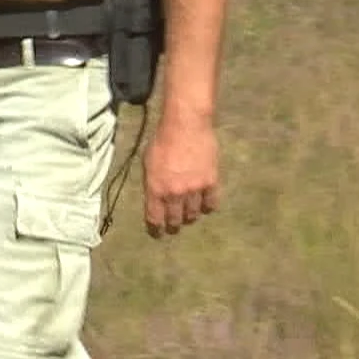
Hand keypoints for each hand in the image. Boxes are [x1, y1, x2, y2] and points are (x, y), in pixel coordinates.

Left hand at [142, 116, 218, 237]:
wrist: (186, 124)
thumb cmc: (162, 139)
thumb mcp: (148, 162)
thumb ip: (152, 182)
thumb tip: (156, 197)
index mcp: (155, 188)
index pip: (155, 218)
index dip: (156, 229)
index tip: (158, 234)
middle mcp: (174, 193)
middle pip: (175, 220)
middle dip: (173, 226)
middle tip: (174, 227)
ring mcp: (194, 189)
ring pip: (193, 214)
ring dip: (190, 217)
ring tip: (189, 216)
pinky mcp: (210, 182)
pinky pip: (211, 204)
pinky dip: (207, 207)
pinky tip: (205, 205)